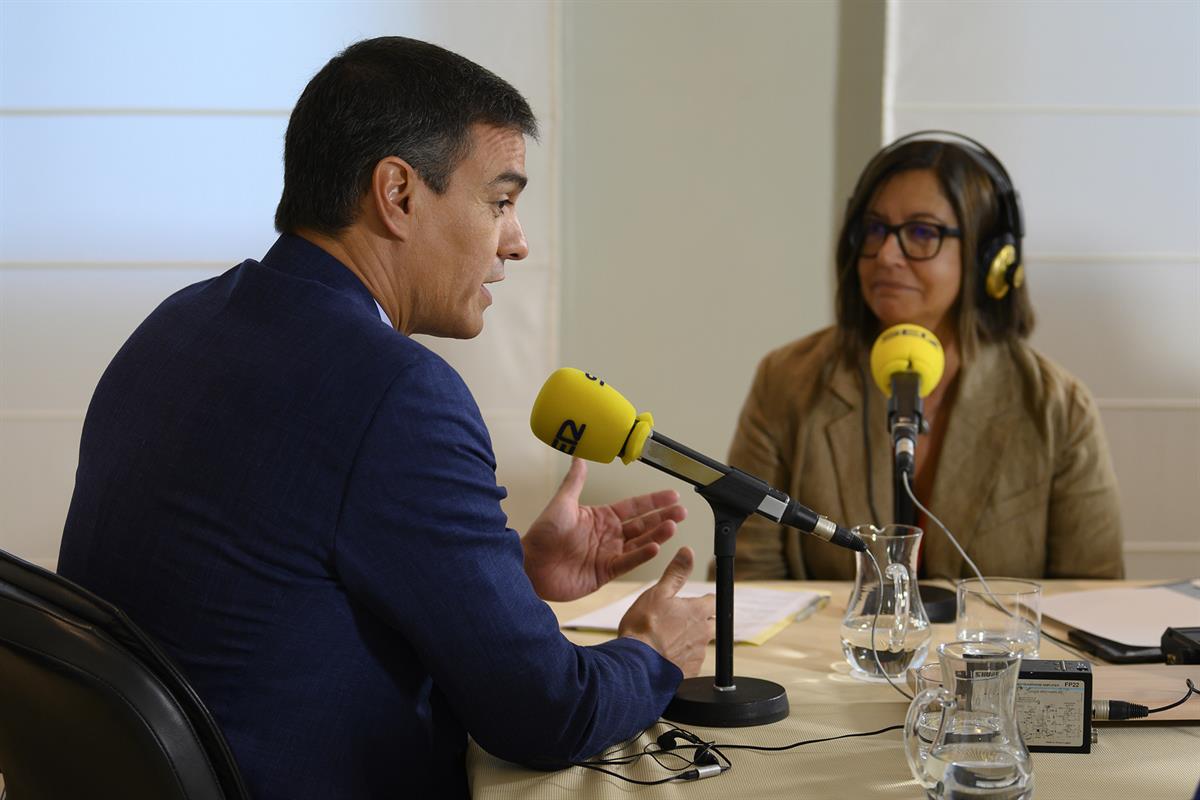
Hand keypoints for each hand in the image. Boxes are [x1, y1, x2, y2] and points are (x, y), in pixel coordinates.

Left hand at [522, 459, 685, 601]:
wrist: (529, 565)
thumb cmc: (542, 534)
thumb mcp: (562, 503)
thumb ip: (575, 481)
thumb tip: (580, 456)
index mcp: (601, 517)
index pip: (634, 507)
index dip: (653, 501)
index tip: (673, 494)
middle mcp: (609, 535)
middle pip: (643, 524)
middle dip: (663, 517)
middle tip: (682, 511)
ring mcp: (608, 554)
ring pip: (640, 542)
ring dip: (657, 535)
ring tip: (673, 526)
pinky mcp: (605, 572)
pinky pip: (628, 562)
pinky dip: (642, 555)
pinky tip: (655, 547)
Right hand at [618, 548, 714, 676]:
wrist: (636, 664)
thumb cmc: (644, 627)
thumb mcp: (658, 592)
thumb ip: (676, 572)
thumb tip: (687, 552)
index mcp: (698, 611)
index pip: (714, 601)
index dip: (706, 600)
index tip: (699, 600)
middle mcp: (703, 633)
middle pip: (713, 624)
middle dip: (702, 621)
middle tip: (682, 621)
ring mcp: (698, 654)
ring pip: (701, 644)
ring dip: (690, 641)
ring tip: (669, 640)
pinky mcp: (690, 672)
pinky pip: (691, 663)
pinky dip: (682, 659)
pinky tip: (667, 657)